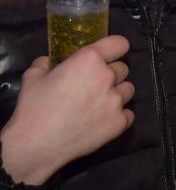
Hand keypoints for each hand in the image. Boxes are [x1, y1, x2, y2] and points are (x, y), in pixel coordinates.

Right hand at [0, 35, 133, 184]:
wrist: (36, 145)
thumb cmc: (34, 108)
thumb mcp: (32, 77)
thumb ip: (45, 64)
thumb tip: (48, 62)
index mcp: (90, 60)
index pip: (119, 43)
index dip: (114, 48)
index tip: (108, 55)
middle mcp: (108, 76)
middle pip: (123, 68)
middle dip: (111, 74)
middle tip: (94, 85)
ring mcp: (116, 101)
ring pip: (128, 90)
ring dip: (117, 94)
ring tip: (99, 104)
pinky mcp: (120, 122)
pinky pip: (128, 113)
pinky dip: (118, 116)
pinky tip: (102, 121)